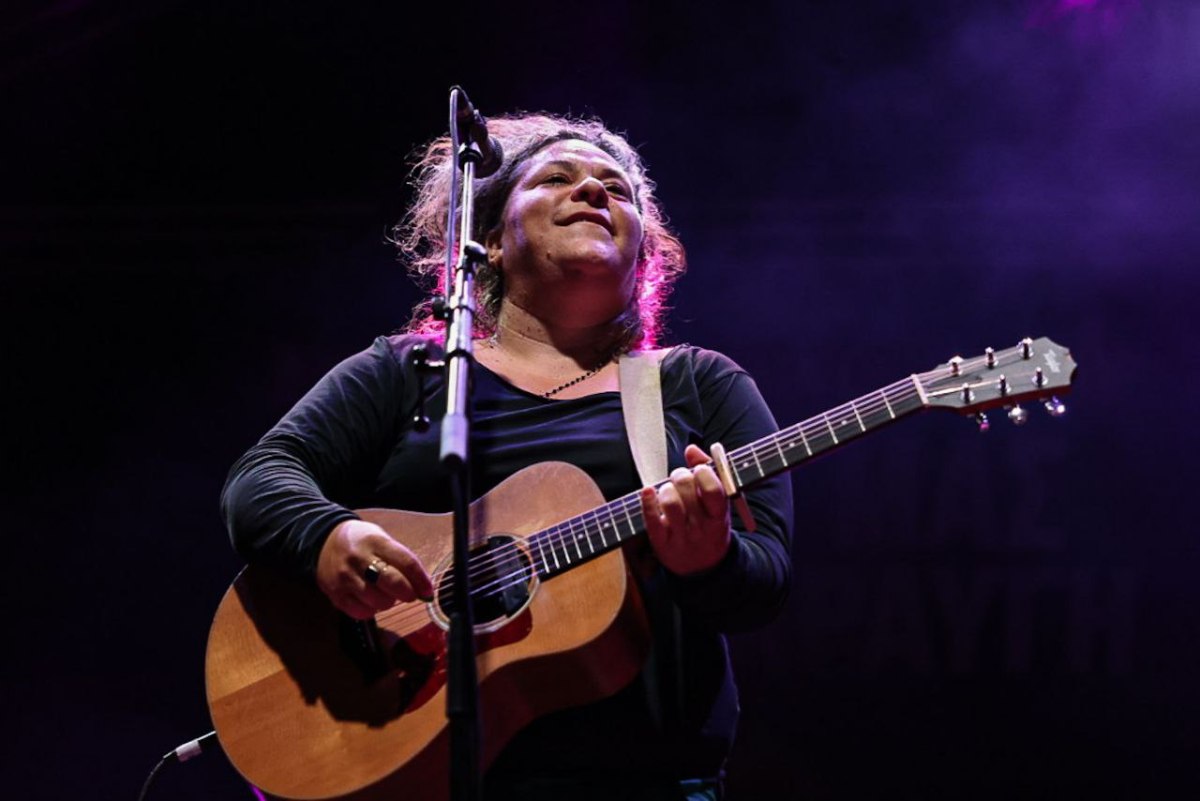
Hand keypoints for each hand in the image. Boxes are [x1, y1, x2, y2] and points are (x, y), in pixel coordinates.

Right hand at [316, 519, 434, 618]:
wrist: (324, 542)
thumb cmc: (362, 542)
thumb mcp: (382, 540)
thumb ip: (401, 560)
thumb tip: (423, 587)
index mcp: (375, 542)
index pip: (405, 561)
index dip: (421, 579)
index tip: (428, 591)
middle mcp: (359, 559)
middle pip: (392, 582)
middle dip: (408, 593)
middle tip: (409, 594)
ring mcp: (345, 578)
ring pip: (379, 601)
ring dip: (389, 602)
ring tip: (384, 592)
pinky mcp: (336, 594)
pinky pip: (362, 612)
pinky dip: (371, 610)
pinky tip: (370, 600)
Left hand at [639, 444, 731, 576]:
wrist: (704, 569)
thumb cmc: (709, 526)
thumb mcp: (717, 505)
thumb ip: (708, 473)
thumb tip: (691, 449)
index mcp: (720, 516)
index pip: (713, 490)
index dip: (703, 473)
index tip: (698, 469)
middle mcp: (702, 528)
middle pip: (689, 493)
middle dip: (680, 476)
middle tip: (679, 477)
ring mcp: (682, 537)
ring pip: (671, 504)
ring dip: (666, 489)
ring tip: (667, 490)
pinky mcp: (662, 544)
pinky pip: (652, 520)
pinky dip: (647, 501)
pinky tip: (647, 491)